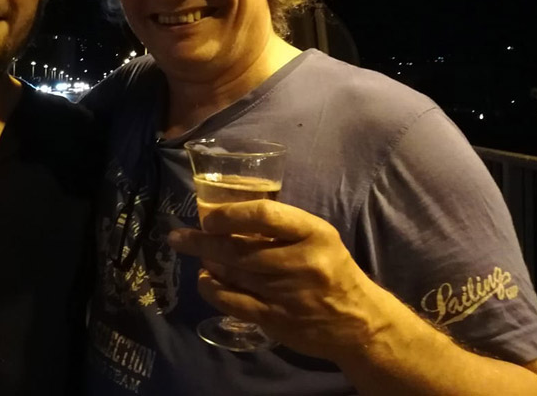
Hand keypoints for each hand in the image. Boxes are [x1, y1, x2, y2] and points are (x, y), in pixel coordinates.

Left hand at [168, 201, 385, 360]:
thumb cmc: (331, 271)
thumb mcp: (317, 239)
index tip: (209, 217)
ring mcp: (288, 293)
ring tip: (194, 255)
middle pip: (239, 248)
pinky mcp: (276, 319)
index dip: (230, 214)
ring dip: (207, 263)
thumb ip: (279, 228)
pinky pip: (233, 301)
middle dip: (201, 241)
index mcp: (315, 234)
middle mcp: (302, 262)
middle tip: (177, 236)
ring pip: (232, 274)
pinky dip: (213, 289)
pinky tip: (206, 280)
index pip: (265, 214)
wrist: (358, 323)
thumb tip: (226, 217)